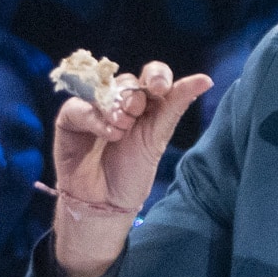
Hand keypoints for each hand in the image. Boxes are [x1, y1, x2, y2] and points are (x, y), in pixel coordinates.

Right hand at [47, 61, 209, 276]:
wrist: (104, 201)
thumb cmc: (132, 172)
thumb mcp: (158, 137)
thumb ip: (176, 105)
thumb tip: (206, 79)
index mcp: (147, 105)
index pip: (153, 75)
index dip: (157, 75)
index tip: (159, 88)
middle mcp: (121, 103)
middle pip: (129, 80)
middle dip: (135, 96)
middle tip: (135, 114)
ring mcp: (95, 108)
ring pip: (105, 90)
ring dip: (115, 109)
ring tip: (120, 132)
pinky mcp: (71, 118)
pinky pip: (80, 105)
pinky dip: (95, 118)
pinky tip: (108, 135)